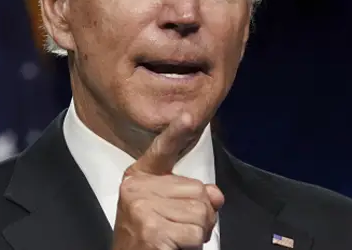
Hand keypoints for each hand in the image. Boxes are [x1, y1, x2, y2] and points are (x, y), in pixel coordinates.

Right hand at [112, 113, 224, 249]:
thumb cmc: (147, 241)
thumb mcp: (166, 211)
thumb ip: (190, 196)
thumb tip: (215, 195)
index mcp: (138, 178)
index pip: (161, 150)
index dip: (176, 133)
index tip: (188, 115)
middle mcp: (136, 189)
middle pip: (198, 191)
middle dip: (200, 217)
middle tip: (179, 231)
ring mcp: (142, 209)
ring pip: (201, 214)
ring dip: (197, 235)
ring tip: (175, 241)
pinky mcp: (151, 231)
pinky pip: (195, 235)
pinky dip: (192, 248)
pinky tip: (172, 249)